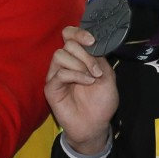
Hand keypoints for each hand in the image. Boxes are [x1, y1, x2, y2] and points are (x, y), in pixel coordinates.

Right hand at [44, 26, 118, 155]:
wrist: (95, 125)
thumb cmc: (101, 102)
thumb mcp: (108, 77)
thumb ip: (99, 59)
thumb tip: (91, 46)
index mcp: (78, 58)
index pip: (70, 36)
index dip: (78, 33)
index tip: (92, 41)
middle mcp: (65, 64)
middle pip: (67, 44)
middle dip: (84, 54)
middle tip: (96, 70)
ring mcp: (56, 75)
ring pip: (60, 55)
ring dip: (79, 64)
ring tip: (91, 78)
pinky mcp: (51, 87)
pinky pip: (59, 73)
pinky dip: (75, 75)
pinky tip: (87, 83)